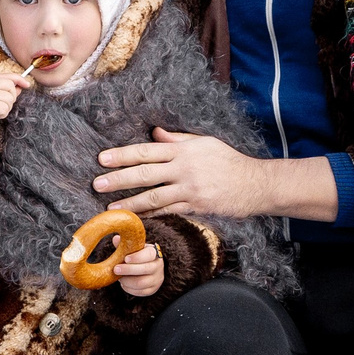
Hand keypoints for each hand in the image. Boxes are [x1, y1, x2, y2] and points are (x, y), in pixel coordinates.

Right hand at [0, 72, 30, 150]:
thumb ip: (5, 93)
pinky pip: (4, 108)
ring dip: (6, 109)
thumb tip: (20, 86)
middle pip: (10, 85)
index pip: (5, 76)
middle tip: (0, 107)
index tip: (27, 84)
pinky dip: (2, 115)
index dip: (18, 79)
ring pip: (9, 98)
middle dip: (10, 98)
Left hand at [93, 129, 268, 217]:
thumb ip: (178, 140)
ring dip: (130, 203)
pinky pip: (168, 212)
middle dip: (119, 178)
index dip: (122, 155)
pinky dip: (150, 216)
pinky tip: (136, 220)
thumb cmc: (230, 162)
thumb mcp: (205, 143)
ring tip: (110, 209)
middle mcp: (184, 168)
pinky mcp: (196, 207)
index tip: (102, 159)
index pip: (146, 151)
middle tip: (97, 184)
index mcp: (184, 150)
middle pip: (145, 173)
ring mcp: (190, 189)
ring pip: (153, 196)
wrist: (256, 184)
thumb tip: (155, 134)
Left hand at [112, 243, 164, 297]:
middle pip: (145, 269)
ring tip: (119, 278)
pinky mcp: (152, 289)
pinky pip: (140, 292)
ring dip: (127, 280)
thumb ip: (125, 244)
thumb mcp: (134, 249)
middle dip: (129, 270)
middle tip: (116, 269)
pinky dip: (129, 288)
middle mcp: (158, 266)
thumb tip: (116, 239)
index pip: (149, 254)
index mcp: (154, 253)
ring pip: (141, 283)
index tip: (125, 258)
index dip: (137, 257)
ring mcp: (157, 279)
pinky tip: (123, 283)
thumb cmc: (138, 256)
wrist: (147, 269)